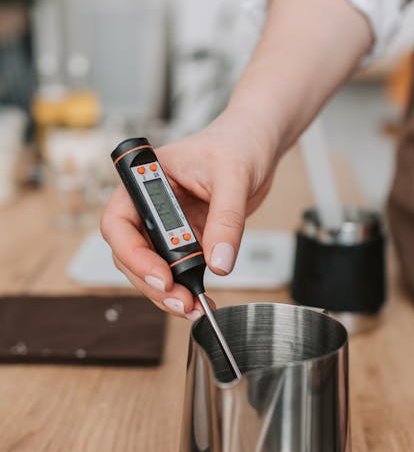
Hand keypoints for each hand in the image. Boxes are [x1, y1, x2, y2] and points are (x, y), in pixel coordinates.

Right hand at [100, 107, 277, 318]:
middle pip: (131, 254)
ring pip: (152, 267)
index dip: (134, 254)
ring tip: (192, 308)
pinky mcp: (188, 239)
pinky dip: (186, 288)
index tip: (162, 276)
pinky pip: (179, 269)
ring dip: (168, 292)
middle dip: (152, 283)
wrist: (257, 145)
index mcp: (145, 180)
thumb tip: (218, 262)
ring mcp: (168, 225)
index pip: (119, 223)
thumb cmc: (237, 143)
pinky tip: (201, 300)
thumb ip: (226, 220)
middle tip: (180, 301)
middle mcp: (150, 205)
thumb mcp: (233, 176)